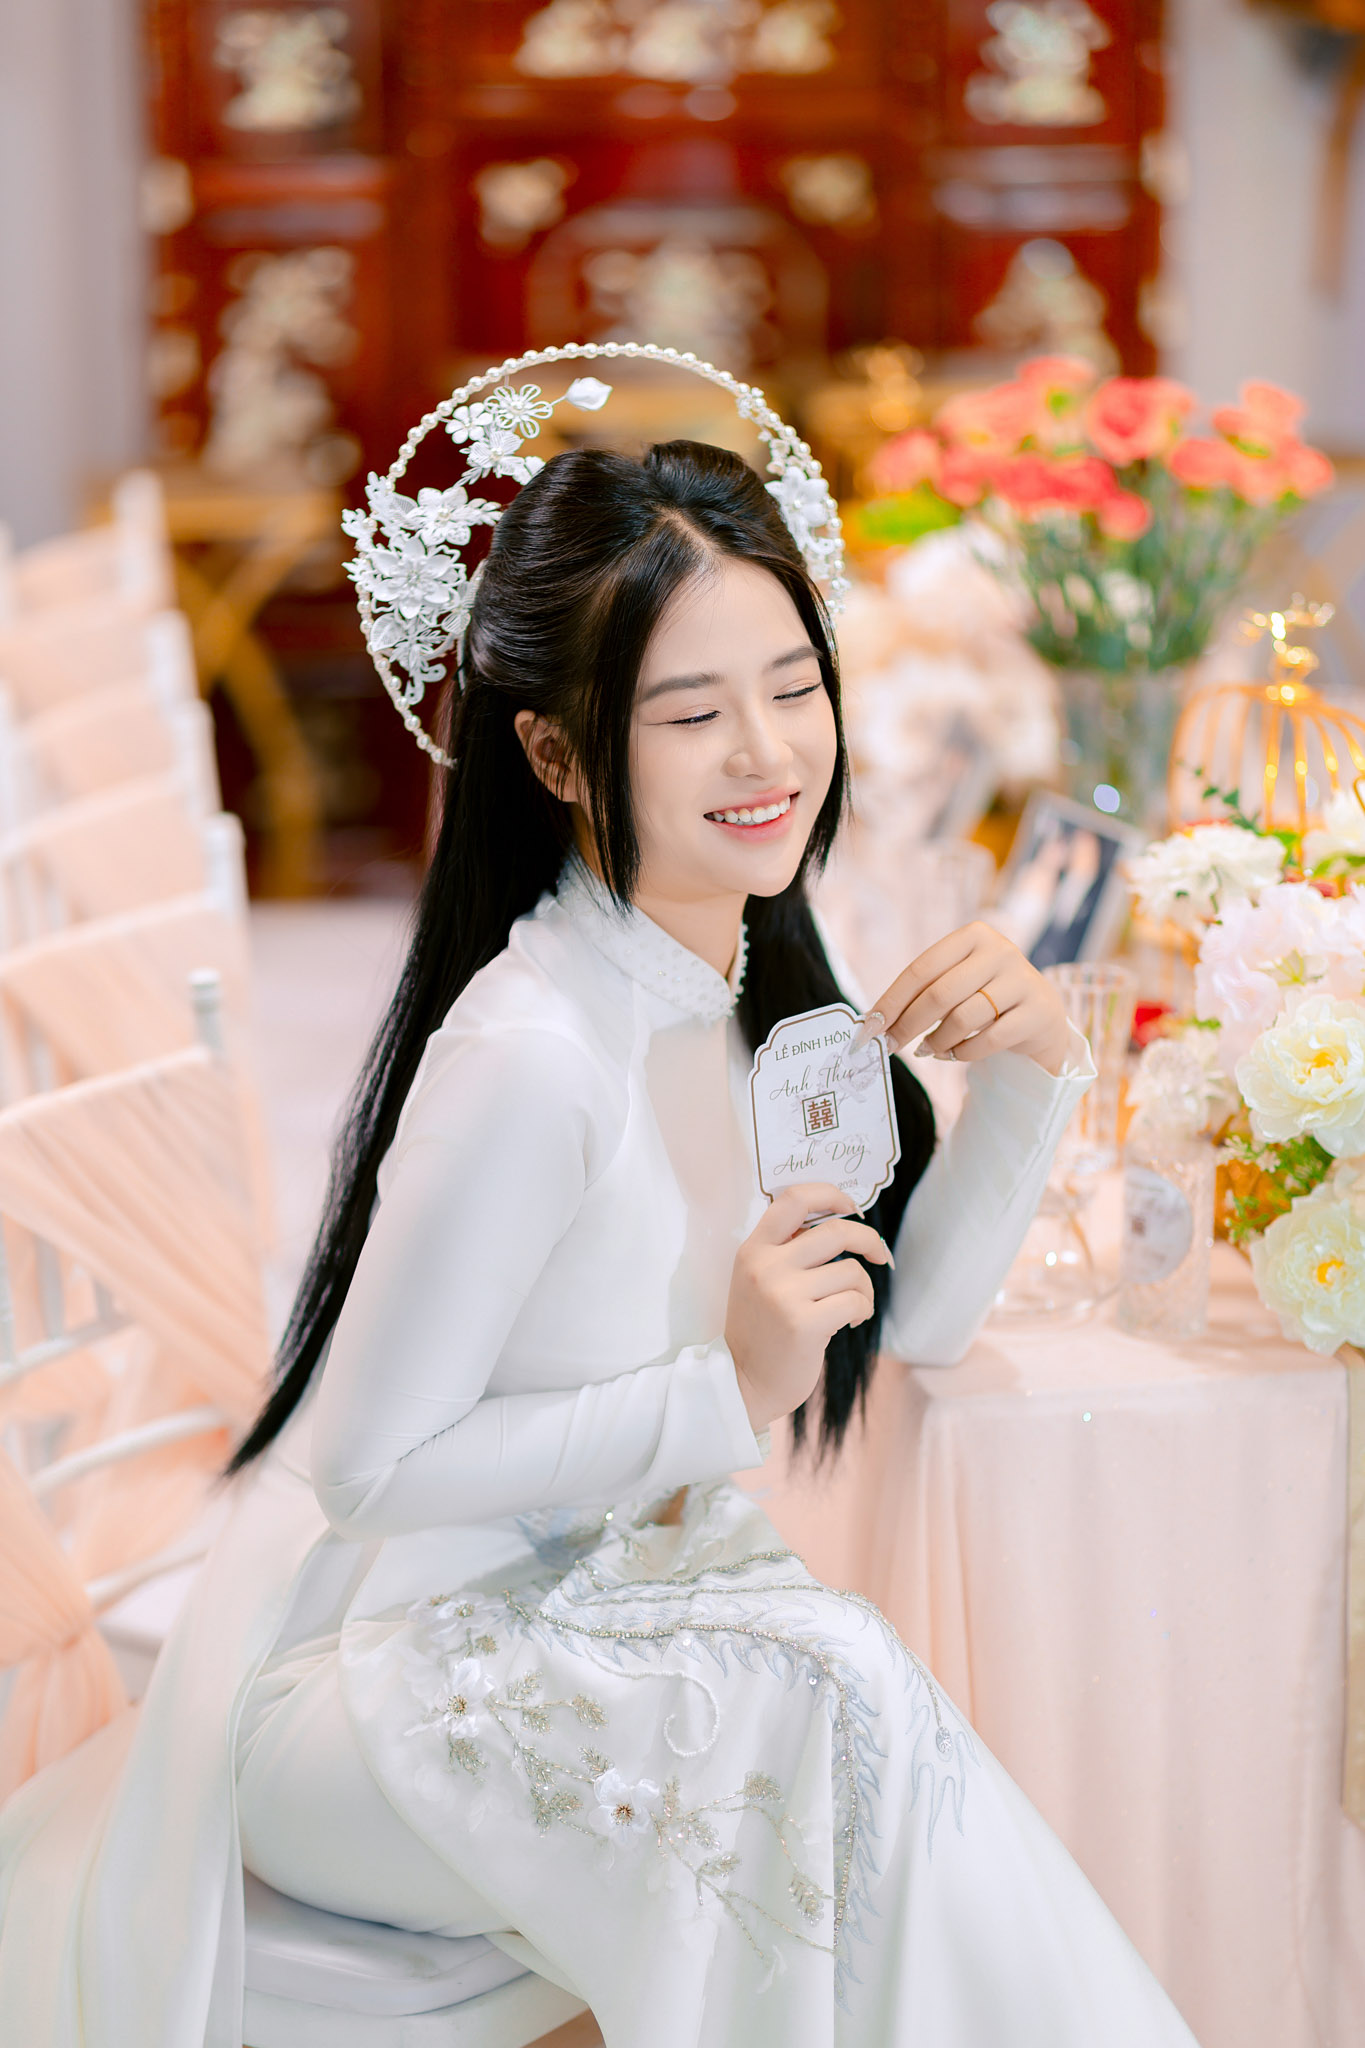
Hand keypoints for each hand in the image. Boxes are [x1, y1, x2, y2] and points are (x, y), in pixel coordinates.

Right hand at [725, 1182, 891, 1433]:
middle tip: (880, 1256)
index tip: (850, 1207)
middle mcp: (766, 1266)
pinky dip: (861, 1310)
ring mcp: (784, 1294)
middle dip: (869, 1241)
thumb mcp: (758, 1279)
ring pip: (852, 1271)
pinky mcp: (804, 1323)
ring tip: (852, 1308)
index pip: (794, 1198)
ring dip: (864, 1290)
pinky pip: (855, 1301)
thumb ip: (787, 1250)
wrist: (741, 1382)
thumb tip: (839, 1221)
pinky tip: (849, 1322)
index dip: (830, 1194)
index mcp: (753, 1249)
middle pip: (837, 1231)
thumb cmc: (761, 1330)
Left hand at [856, 922, 1071, 1073]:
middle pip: (939, 994)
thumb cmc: (985, 996)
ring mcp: (1022, 980)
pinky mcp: (1037, 1012)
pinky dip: (962, 1052)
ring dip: (936, 1041)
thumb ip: (922, 993)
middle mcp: (1000, 951)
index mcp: (974, 935)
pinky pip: (987, 1040)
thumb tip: (875, 1021)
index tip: (869, 1027)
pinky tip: (953, 1054)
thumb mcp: (956, 982)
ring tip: (928, 1049)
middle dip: (907, 1025)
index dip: (891, 1000)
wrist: (1040, 1015)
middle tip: (890, 1046)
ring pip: (962, 1018)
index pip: (921, 969)